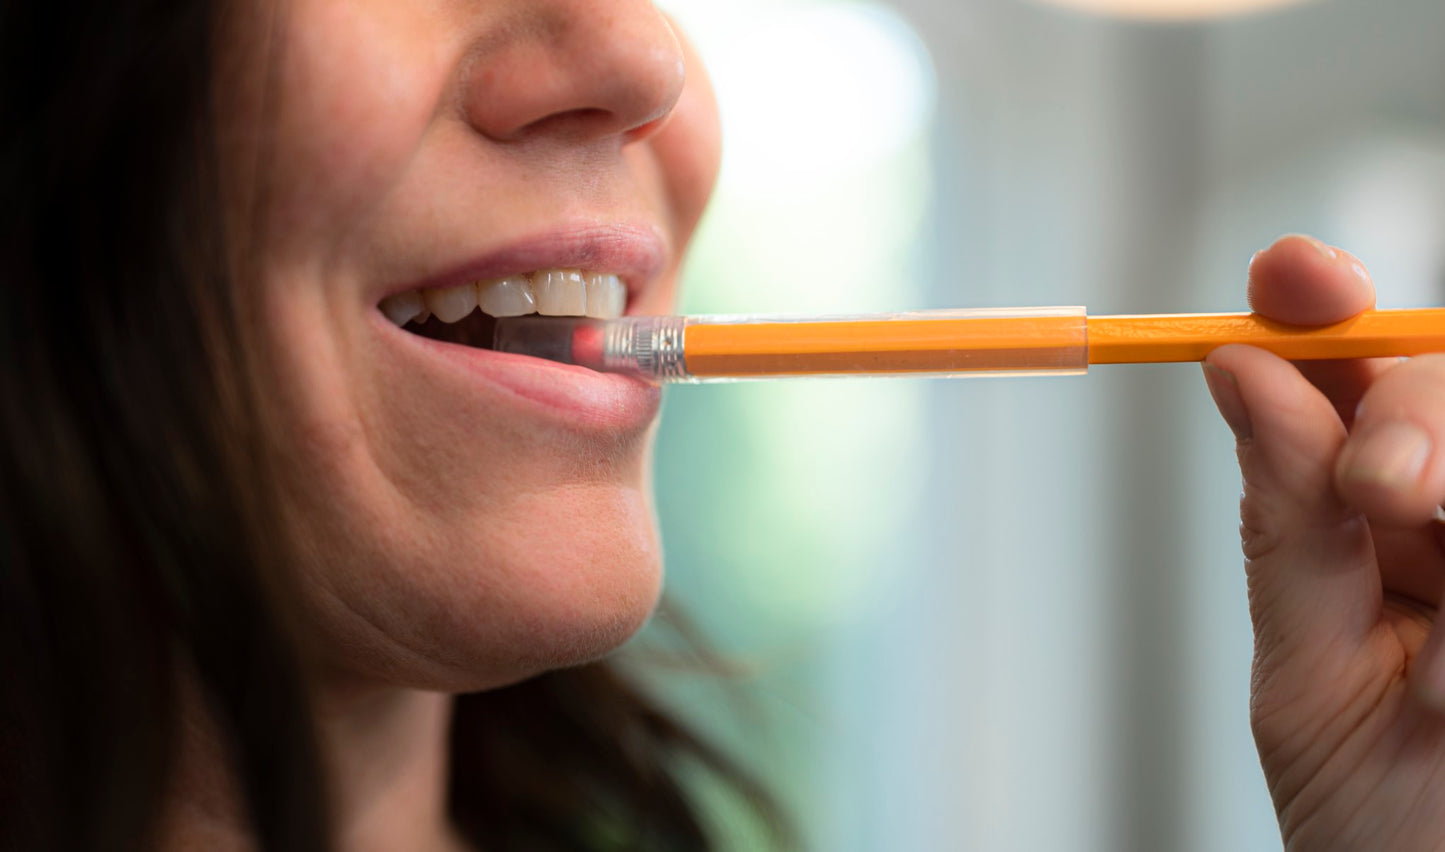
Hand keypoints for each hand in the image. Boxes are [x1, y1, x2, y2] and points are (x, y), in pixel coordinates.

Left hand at [1203, 234, 1444, 850]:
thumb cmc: (1374, 823)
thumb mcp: (1309, 677)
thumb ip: (1287, 526)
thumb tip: (1242, 369)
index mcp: (1371, 519)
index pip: (1353, 380)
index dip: (1324, 311)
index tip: (1288, 274)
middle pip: (1444, 386)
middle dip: (1420, 417)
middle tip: (1381, 486)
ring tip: (1433, 671)